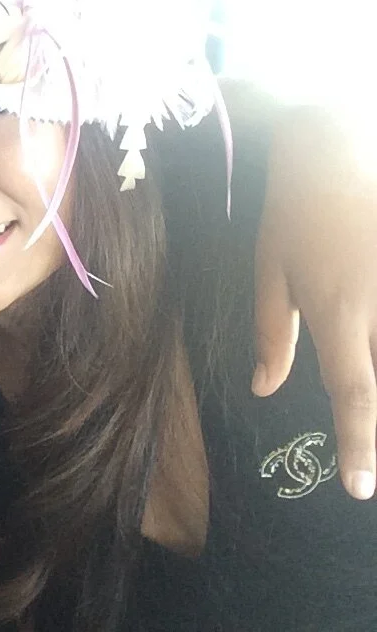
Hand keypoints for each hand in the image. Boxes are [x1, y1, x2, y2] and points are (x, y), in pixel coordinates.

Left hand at [254, 107, 376, 498]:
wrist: (335, 145)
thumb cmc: (294, 210)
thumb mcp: (268, 269)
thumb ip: (272, 332)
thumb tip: (266, 388)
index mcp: (339, 311)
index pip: (353, 392)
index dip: (358, 443)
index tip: (360, 487)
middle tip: (364, 458)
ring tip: (357, 365)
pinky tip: (369, 323)